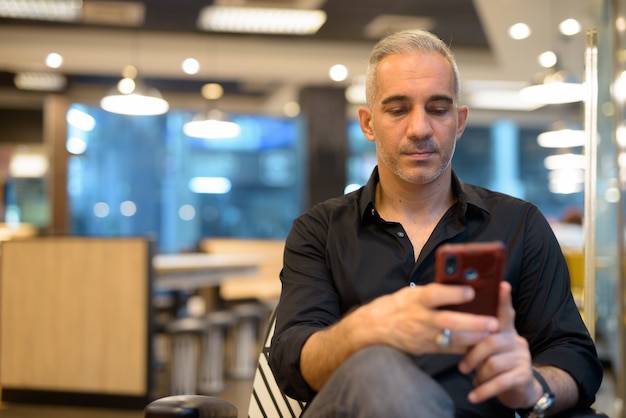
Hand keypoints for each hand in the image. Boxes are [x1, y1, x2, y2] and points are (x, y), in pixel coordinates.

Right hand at [360, 283, 498, 354]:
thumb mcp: (412, 292)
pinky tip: (479, 344)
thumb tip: (462, 285)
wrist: (377, 327)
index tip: (471, 292)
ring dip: (474, 338)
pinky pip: (449, 350)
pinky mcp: (425, 348)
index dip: (453, 294)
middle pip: (448, 321)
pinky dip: (465, 347)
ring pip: (452, 338)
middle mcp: (420, 317)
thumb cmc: (399, 305)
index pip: (435, 295)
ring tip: (492, 334)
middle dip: (473, 323)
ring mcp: (423, 335)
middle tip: (493, 322)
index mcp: (416, 299)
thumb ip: (435, 291)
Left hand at [458, 281, 538, 408]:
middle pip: (491, 341)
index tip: (502, 284)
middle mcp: (516, 341)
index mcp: (505, 331)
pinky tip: (474, 395)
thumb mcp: (487, 347)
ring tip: (472, 379)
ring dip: (478, 373)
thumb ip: (478, 335)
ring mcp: (522, 358)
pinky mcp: (523, 376)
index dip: (503, 299)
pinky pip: (500, 382)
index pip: (505, 312)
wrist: (519, 388)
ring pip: (494, 363)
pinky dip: (484, 390)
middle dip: (473, 355)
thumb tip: (454, 325)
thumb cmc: (495, 362)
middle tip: (462, 367)